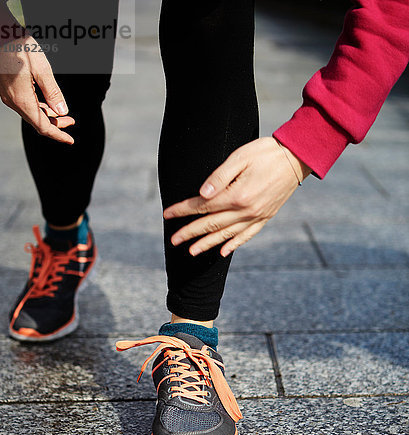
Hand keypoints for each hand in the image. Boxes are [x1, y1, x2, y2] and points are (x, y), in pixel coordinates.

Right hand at [0, 34, 74, 143]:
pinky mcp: (8, 89)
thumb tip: (63, 112)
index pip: (43, 127)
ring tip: (63, 113)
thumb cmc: (18, 47)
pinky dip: (39, 107)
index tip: (70, 140)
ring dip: (48, 116)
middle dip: (56, 125)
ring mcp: (9, 96)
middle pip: (37, 122)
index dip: (58, 135)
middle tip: (71, 121)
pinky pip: (25, 105)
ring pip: (32, 113)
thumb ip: (53, 93)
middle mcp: (13, 101)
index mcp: (22, 100)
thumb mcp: (42, 70)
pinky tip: (48, 104)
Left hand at [164, 137, 311, 256]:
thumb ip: (219, 177)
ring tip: (192, 252)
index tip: (167, 215)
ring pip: (227, 234)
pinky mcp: (266, 217)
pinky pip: (247, 235)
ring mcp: (257, 216)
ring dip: (208, 243)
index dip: (183, 211)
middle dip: (190, 232)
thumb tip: (201, 194)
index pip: (203, 206)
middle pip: (212, 224)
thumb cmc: (265, 153)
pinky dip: (234, 244)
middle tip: (173, 240)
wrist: (297, 158)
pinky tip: (223, 252)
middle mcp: (246, 210)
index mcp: (237, 195)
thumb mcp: (239, 157)